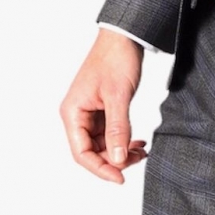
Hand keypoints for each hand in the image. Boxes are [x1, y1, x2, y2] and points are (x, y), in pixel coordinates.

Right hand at [60, 29, 147, 182]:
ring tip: (142, 150)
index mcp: (73, 112)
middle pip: (92, 152)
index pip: (81, 153)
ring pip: (103, 145)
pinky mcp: (102, 110)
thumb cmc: (115, 59)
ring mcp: (90, 113)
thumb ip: (118, 130)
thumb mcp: (118, 97)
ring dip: (121, 152)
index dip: (100, 169)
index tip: (121, 178)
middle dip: (114, 160)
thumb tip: (117, 160)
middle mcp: (77, 115)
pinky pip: (110, 134)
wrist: (124, 37)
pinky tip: (139, 143)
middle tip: (138, 159)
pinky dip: (124, 141)